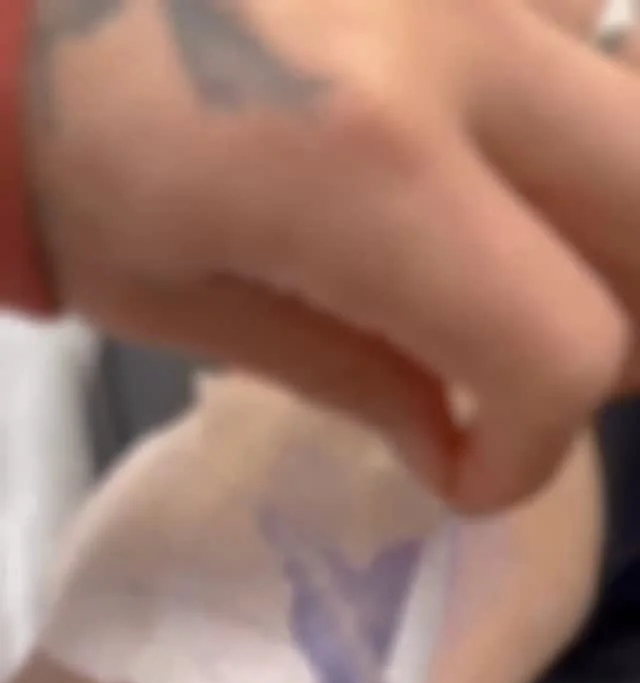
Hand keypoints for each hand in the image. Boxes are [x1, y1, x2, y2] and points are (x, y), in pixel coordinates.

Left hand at [28, 0, 639, 510]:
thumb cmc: (68, 146)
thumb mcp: (184, 300)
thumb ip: (354, 380)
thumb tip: (464, 448)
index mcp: (363, 165)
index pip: (562, 350)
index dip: (534, 445)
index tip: (471, 469)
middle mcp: (454, 35)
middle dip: (621, 328)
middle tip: (524, 368)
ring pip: (633, 122)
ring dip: (597, 224)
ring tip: (504, 265)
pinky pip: (573, 40)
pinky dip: (546, 132)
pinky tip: (468, 153)